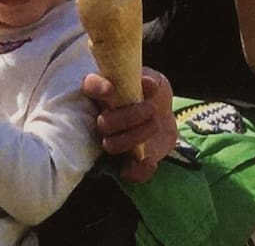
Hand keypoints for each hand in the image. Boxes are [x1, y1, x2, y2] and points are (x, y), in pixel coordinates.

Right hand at [83, 68, 177, 182]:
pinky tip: (151, 161)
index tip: (110, 89)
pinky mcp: (128, 161)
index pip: (90, 86)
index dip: (96, 88)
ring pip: (112, 146)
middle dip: (128, 117)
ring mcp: (114, 141)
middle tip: (151, 109)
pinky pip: (127, 173)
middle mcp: (103, 118)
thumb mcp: (156, 82)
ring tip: (155, 124)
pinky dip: (139, 171)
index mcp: (106, 94)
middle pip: (103, 124)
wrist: (164, 117)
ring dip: (135, 136)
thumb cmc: (153, 95)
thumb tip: (147, 84)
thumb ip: (151, 81)